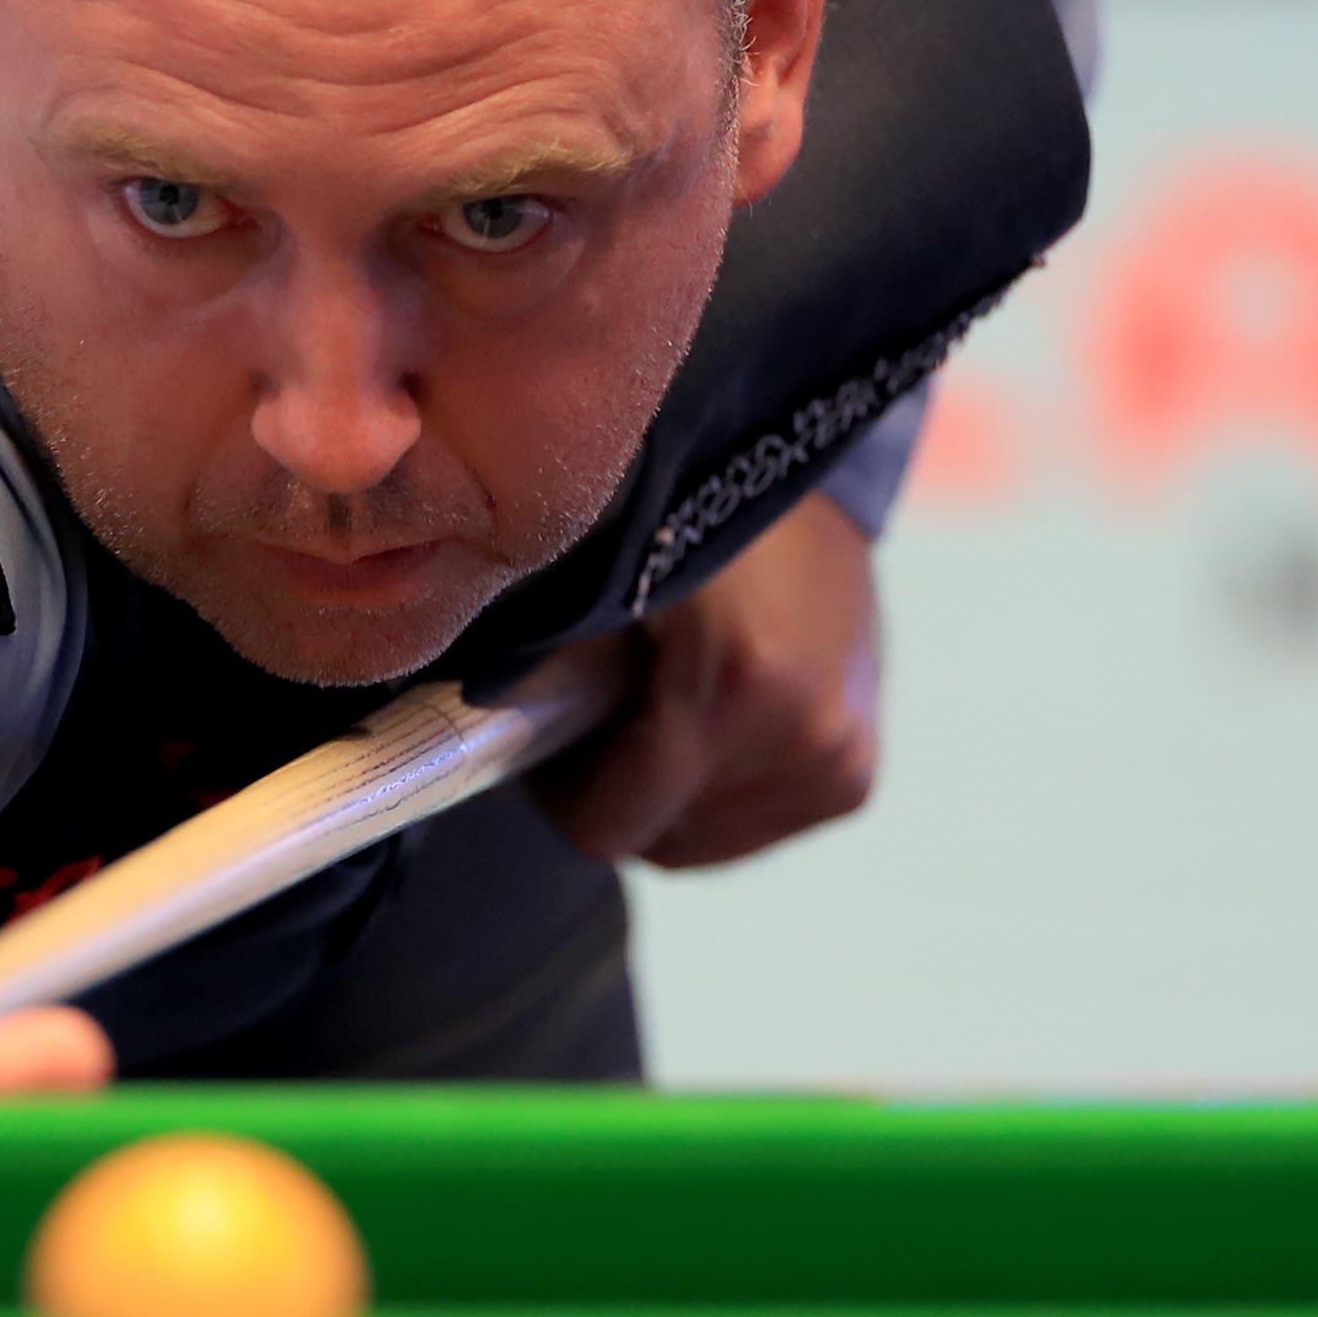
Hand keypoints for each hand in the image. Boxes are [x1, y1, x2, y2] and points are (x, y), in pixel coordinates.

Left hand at [537, 495, 881, 867]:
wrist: (790, 475)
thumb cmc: (681, 512)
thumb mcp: (604, 573)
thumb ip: (542, 665)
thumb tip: (463, 742)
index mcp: (742, 689)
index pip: (611, 826)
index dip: (563, 789)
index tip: (548, 729)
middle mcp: (810, 738)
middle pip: (659, 841)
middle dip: (618, 786)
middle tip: (600, 707)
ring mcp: (840, 761)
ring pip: (704, 840)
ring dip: (668, 790)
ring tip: (659, 702)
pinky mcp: (854, 772)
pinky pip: (750, 823)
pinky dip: (715, 786)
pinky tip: (709, 714)